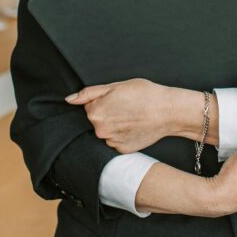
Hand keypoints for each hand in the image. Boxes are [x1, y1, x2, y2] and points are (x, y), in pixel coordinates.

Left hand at [66, 79, 183, 153]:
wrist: (168, 111)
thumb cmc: (144, 94)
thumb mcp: (116, 86)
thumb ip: (89, 93)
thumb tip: (69, 100)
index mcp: (95, 112)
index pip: (90, 106)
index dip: (104, 100)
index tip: (118, 99)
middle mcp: (100, 130)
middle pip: (97, 120)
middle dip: (107, 113)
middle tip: (127, 107)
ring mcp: (111, 142)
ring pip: (107, 131)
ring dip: (115, 125)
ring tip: (132, 117)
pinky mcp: (122, 150)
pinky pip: (117, 141)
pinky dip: (123, 135)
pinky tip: (135, 127)